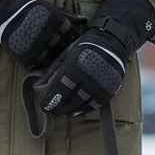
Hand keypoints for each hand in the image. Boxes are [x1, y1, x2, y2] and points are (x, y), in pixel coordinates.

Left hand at [34, 0, 154, 116]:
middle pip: (70, 101)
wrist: (112, 42)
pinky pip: (94, 105)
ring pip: (82, 105)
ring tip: (63, 112)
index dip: (51, 101)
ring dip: (70, 111)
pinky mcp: (109, 91)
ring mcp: (100, 86)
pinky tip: (76, 111)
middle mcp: (88, 79)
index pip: (60, 91)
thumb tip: (42, 86)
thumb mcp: (66, 55)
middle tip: (52, 110)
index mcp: (75, 68)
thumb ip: (54, 71)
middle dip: (59, 108)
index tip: (45, 106)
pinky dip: (84, 109)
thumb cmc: (84, 47)